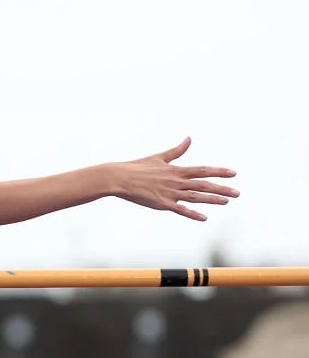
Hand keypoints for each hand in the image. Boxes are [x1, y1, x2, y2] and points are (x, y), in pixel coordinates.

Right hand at [111, 137, 238, 221]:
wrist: (119, 178)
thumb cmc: (137, 167)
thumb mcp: (159, 157)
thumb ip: (177, 151)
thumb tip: (189, 139)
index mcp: (176, 170)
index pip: (202, 170)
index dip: (219, 172)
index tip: (233, 173)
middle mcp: (176, 181)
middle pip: (203, 185)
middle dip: (222, 188)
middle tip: (238, 193)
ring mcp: (170, 193)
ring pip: (195, 197)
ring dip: (212, 199)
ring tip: (226, 201)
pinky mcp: (162, 204)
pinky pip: (180, 210)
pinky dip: (192, 214)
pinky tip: (204, 218)